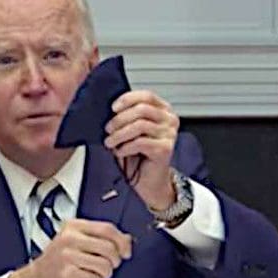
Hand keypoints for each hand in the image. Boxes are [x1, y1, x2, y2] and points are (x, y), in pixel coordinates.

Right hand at [8, 219, 131, 277]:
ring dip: (106, 274)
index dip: (122, 242)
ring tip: (97, 274)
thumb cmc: (58, 261)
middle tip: (108, 265)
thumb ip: (101, 238)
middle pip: (109, 248)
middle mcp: (70, 238)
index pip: (108, 229)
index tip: (126, 252)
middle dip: (115, 261)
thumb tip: (127, 239)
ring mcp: (67, 256)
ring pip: (105, 265)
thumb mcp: (77, 242)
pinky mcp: (67, 274)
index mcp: (74, 226)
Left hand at [103, 90, 178, 210]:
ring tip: (110, 142)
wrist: (149, 181)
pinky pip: (140, 142)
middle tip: (108, 129)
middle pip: (142, 109)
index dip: (128, 99)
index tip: (113, 108)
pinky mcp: (165, 149)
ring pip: (140, 125)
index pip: (147, 96)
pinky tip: (120, 151)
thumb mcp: (130, 131)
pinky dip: (125, 147)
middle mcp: (169, 120)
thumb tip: (111, 109)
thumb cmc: (138, 156)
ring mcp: (170, 134)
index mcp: (163, 111)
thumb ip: (126, 117)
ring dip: (120, 134)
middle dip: (120, 119)